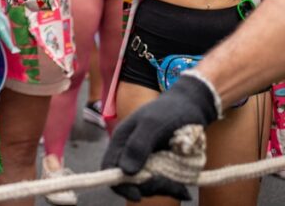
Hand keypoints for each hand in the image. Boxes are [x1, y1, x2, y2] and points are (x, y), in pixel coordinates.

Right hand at [102, 75, 218, 201]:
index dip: (119, 184)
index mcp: (122, 140)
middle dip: (148, 187)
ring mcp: (146, 158)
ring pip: (147, 183)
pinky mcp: (160, 164)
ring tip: (182, 188)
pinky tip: (183, 188)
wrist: (192, 105)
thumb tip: (126, 171)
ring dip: (163, 188)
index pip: (109, 167)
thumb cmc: (170, 110)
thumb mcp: (153, 124)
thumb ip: (139, 145)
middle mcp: (130, 151)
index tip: (137, 195)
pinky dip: (171, 187)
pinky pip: (161, 181)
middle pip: (129, 180)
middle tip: (171, 186)